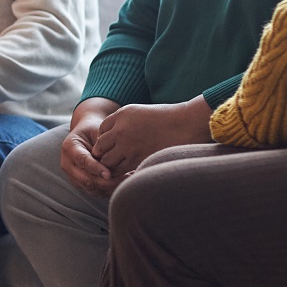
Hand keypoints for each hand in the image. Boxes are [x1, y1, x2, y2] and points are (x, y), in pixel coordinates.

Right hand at [60, 98, 121, 196]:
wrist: (86, 133)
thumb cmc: (94, 129)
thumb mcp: (97, 130)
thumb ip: (102, 143)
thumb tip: (112, 157)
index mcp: (69, 147)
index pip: (82, 161)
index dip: (95, 169)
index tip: (109, 174)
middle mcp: (68, 164)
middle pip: (86, 179)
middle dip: (106, 183)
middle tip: (125, 178)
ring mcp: (73, 175)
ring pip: (91, 188)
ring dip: (110, 188)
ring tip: (128, 180)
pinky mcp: (81, 183)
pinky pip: (95, 191)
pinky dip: (109, 190)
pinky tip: (124, 183)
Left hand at [92, 96, 213, 176]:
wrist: (187, 124)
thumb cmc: (167, 118)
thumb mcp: (140, 112)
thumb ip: (123, 122)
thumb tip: (112, 137)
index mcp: (122, 114)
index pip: (101, 129)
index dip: (105, 138)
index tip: (112, 144)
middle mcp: (121, 130)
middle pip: (99, 146)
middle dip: (103, 153)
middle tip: (110, 158)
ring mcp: (128, 145)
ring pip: (107, 161)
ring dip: (110, 165)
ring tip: (118, 167)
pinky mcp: (137, 159)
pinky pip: (120, 170)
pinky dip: (120, 173)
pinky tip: (127, 172)